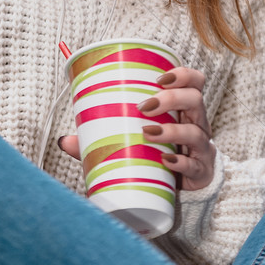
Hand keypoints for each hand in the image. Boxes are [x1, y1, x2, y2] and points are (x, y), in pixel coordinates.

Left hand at [57, 66, 216, 190]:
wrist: (182, 190)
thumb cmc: (158, 155)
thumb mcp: (135, 141)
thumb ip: (102, 139)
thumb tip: (64, 139)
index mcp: (183, 109)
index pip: (194, 81)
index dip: (181, 74)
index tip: (159, 77)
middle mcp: (196, 124)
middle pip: (195, 99)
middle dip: (171, 98)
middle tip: (144, 106)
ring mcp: (201, 149)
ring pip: (195, 131)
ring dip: (171, 130)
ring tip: (147, 133)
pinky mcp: (201, 172)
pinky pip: (195, 165)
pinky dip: (180, 162)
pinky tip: (166, 161)